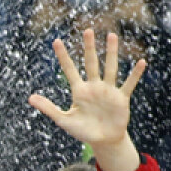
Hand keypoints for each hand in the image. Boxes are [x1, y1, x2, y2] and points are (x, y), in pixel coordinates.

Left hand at [28, 29, 144, 170]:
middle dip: (89, 48)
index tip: (56, 41)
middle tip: (87, 30)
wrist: (104, 140)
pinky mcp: (121, 98)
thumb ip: (48, 108)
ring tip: (111, 36)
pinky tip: (141, 62)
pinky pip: (129, 84)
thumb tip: (29, 98)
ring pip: (110, 68)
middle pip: (91, 63)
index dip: (63, 56)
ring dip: (111, 53)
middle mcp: (94, 87)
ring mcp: (108, 91)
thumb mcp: (64, 120)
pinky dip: (135, 74)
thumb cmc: (83, 131)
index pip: (69, 70)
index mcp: (79, 91)